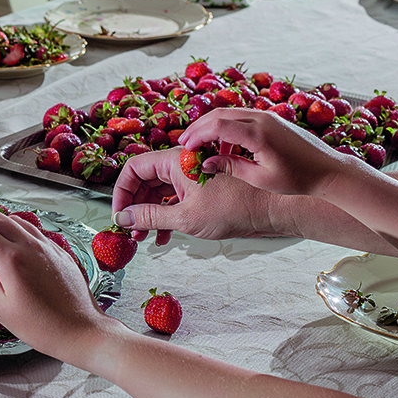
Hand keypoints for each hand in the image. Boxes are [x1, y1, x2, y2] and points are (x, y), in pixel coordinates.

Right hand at [0, 211, 114, 366]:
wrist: (81, 331)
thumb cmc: (40, 326)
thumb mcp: (0, 306)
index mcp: (11, 258)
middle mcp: (29, 244)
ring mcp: (46, 244)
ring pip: (12, 219)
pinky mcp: (57, 249)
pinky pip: (30, 230)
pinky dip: (13, 235)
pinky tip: (11, 258)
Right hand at [112, 147, 276, 244]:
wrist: (278, 208)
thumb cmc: (237, 208)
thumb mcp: (186, 217)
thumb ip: (149, 218)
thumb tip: (123, 219)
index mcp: (178, 159)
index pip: (134, 168)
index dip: (122, 193)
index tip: (120, 216)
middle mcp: (185, 161)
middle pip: (146, 179)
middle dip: (135, 206)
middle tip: (132, 232)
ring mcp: (196, 173)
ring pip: (162, 189)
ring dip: (151, 213)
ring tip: (147, 238)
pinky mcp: (206, 185)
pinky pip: (178, 194)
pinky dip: (169, 212)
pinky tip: (167, 234)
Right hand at [179, 108, 351, 197]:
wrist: (328, 170)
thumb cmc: (299, 178)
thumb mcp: (261, 179)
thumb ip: (231, 167)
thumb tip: (205, 164)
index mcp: (259, 133)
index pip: (217, 126)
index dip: (196, 136)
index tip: (185, 149)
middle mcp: (262, 119)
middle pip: (219, 114)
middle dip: (198, 128)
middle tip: (183, 143)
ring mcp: (268, 116)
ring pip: (229, 113)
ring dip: (210, 126)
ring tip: (198, 145)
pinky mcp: (271, 119)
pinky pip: (241, 118)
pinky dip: (226, 128)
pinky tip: (222, 146)